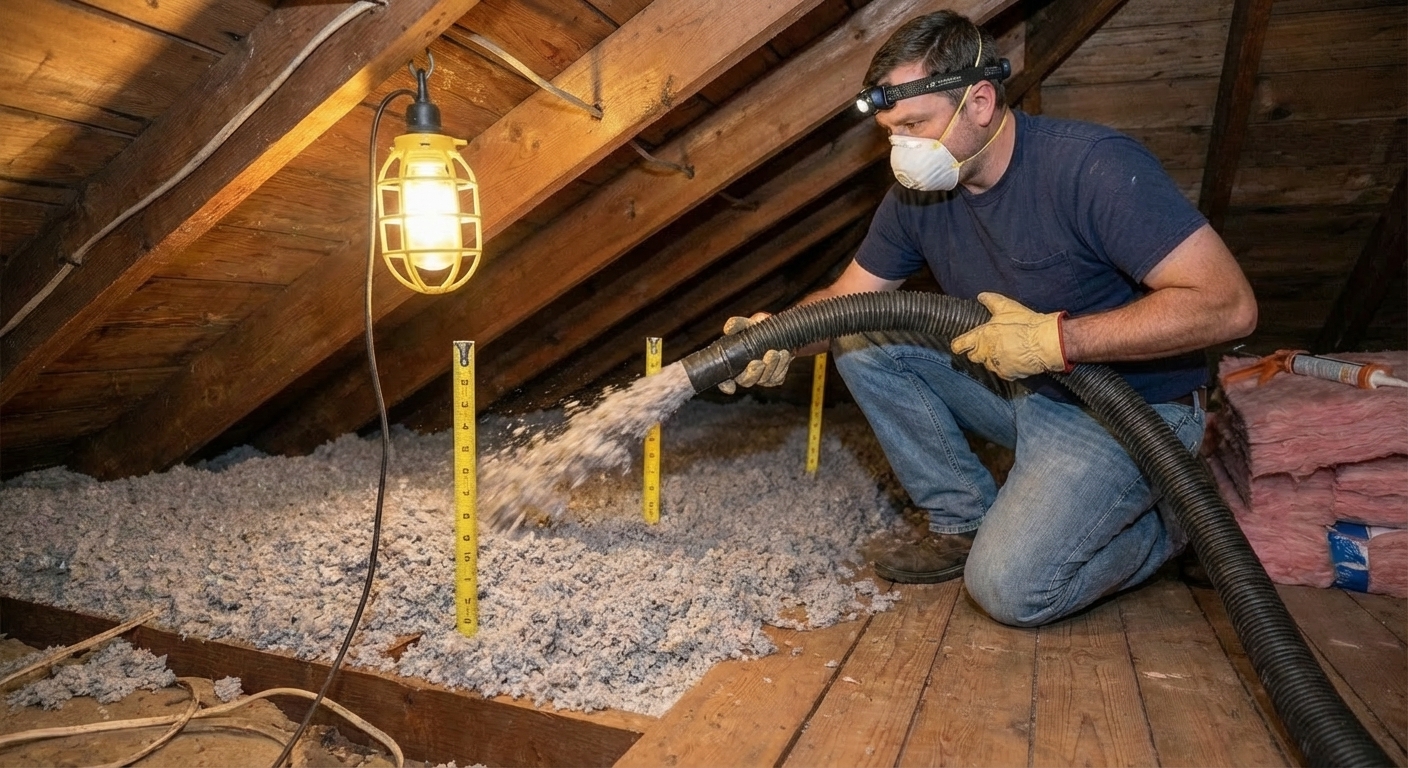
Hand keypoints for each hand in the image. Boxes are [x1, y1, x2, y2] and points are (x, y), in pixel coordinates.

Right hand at [717, 313, 792, 393]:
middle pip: (746, 381)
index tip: (730, 387)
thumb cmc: (758, 328)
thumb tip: (728, 328)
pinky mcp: (775, 378)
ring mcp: (760, 377)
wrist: (780, 331)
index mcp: (733, 362)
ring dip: (772, 366)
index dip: (725, 385)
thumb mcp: (747, 323)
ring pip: (764, 380)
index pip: (724, 379)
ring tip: (778, 352)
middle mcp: (745, 373)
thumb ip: (737, 324)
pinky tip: (784, 355)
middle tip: (760, 362)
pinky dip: (782, 366)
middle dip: (754, 373)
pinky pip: (777, 378)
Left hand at [950, 292, 1068, 379]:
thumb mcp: (1006, 307)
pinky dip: (1007, 367)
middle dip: (978, 352)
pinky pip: (1002, 372)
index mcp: (981, 337)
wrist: (1044, 342)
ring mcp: (996, 365)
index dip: (958, 344)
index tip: (959, 345)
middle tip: (990, 344)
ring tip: (1006, 350)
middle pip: (973, 357)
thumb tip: (981, 296)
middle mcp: (985, 354)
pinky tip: (1014, 358)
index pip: (959, 345)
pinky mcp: (1008, 374)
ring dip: (993, 359)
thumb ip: (991, 301)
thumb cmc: (1025, 324)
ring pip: (988, 365)